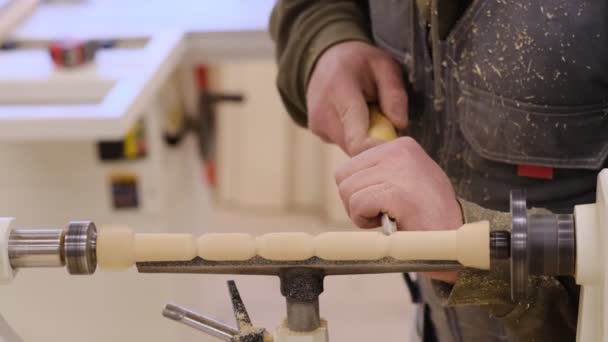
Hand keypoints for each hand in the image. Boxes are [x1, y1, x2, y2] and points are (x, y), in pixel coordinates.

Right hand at [306, 41, 407, 155]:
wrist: (325, 60)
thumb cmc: (358, 62)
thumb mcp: (384, 65)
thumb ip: (394, 93)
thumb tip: (400, 125)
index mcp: (339, 91)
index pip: (356, 136)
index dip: (377, 150)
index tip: (395, 151)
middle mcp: (323, 113)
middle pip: (357, 147)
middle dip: (377, 141)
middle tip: (388, 122)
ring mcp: (318, 126)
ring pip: (352, 148)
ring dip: (368, 139)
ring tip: (371, 115)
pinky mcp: (318, 133)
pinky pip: (345, 144)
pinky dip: (357, 137)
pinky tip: (358, 119)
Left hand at [335, 137, 462, 281]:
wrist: (455, 241)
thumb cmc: (427, 217)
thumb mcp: (405, 181)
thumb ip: (380, 172)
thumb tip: (346, 175)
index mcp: (401, 146)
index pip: (352, 163)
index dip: (360, 189)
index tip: (384, 202)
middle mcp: (398, 151)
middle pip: (343, 176)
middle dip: (355, 200)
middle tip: (383, 213)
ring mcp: (398, 170)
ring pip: (346, 191)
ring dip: (360, 213)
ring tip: (389, 217)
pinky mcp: (395, 192)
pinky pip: (357, 205)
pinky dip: (365, 221)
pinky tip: (390, 223)